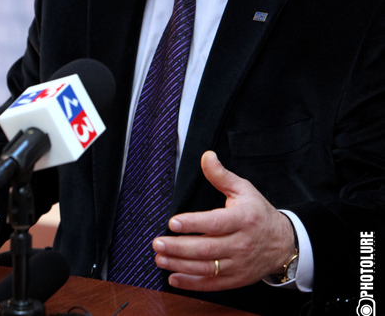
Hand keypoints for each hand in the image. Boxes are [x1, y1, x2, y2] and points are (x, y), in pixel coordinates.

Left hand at [152, 151, 295, 290]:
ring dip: (180, 265)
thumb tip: (206, 156)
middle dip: (179, 247)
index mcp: (243, 219)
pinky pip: (212, 284)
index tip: (173, 222)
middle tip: (157, 243)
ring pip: (206, 268)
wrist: (283, 243)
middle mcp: (241, 244)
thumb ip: (221, 175)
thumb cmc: (258, 213)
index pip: (216, 223)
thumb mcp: (244, 189)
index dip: (194, 224)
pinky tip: (173, 278)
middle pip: (207, 248)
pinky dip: (191, 283)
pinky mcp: (236, 279)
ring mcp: (238, 264)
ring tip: (159, 258)